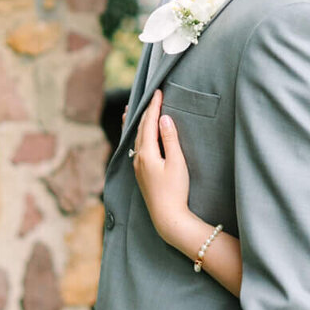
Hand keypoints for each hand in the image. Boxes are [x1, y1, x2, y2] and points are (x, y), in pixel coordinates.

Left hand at [133, 91, 194, 249]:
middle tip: (149, 96)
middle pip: (139, 129)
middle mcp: (138, 158)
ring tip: (132, 111)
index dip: (154, 107)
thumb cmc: (175, 190)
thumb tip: (164, 118)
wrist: (167, 217)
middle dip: (144, 112)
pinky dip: (135, 136)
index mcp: (146, 153)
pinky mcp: (140, 174)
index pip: (149, 123)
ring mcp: (137, 167)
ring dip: (136, 123)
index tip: (158, 92)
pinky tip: (136, 137)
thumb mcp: (177, 162)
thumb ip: (170, 139)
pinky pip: (135, 148)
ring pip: (134, 138)